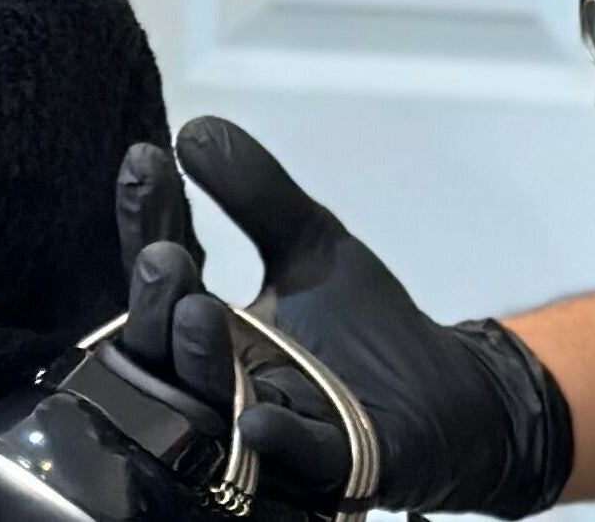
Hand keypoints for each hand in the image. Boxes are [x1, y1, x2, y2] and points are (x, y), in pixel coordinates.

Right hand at [115, 117, 573, 517]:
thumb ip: (256, 192)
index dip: (147, 219)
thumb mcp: (311, 243)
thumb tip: (195, 127)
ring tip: (197, 309)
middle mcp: (221, 383)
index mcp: (211, 328)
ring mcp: (269, 429)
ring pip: (213, 407)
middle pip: (163, 351)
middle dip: (156, 304)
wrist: (449, 397)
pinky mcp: (333, 466)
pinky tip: (258, 417)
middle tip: (162, 256)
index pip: (163, 272)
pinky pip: (296, 459)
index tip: (145, 159)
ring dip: (201, 361)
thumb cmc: (364, 329)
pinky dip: (276, 439)